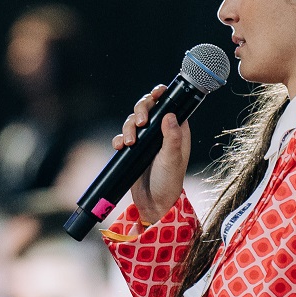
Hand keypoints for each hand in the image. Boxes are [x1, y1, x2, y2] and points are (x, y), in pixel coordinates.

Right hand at [115, 86, 190, 225]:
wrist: (154, 203)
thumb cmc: (169, 181)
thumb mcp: (172, 158)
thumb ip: (172, 137)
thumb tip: (170, 114)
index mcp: (176, 130)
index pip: (168, 104)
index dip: (161, 95)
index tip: (156, 93)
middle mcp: (161, 132)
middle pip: (147, 107)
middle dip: (141, 110)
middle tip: (141, 122)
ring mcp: (146, 140)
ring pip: (133, 121)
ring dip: (129, 127)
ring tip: (130, 142)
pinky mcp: (133, 150)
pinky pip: (122, 136)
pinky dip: (119, 138)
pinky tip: (120, 147)